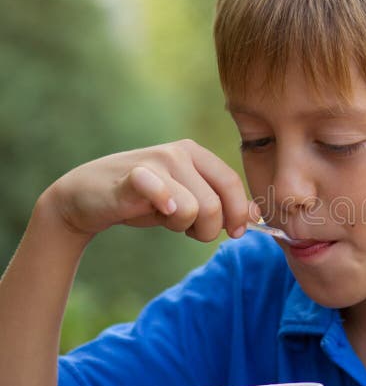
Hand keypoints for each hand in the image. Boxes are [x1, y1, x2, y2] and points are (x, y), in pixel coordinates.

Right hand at [42, 139, 248, 240]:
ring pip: (195, 210)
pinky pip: (164, 193)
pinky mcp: (134, 175)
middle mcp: (179, 153)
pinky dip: (165, 206)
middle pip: (216, 204)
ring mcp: (156, 161)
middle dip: (208, 229)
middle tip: (189, 230)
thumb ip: (221, 204)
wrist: (88, 198)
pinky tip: (159, 210)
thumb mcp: (189, 199)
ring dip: (182, 226)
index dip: (239, 213)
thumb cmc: (145, 201)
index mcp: (197, 155)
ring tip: (164, 217)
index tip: (236, 233)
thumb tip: (257, 216)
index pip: (232, 183)